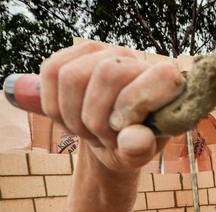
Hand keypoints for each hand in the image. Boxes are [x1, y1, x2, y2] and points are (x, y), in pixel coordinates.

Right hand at [39, 41, 184, 171]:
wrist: (107, 141)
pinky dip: (54, 107)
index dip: (135, 104)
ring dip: (73, 117)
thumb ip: (140, 149)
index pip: (160, 75)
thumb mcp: (138, 155)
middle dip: (96, 119)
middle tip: (103, 139)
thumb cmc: (130, 146)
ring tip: (89, 132)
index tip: (124, 130)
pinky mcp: (71, 54)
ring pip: (72, 76)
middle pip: (107, 73)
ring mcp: (102, 52)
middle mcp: (134, 58)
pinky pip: (50, 72)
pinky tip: (71, 120)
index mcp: (165, 81)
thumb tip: (135, 139)